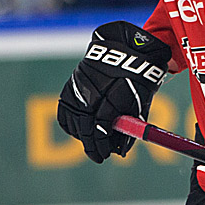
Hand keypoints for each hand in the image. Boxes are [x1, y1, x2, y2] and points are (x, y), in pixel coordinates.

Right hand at [57, 21, 170, 162]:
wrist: (126, 48)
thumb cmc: (139, 77)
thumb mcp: (141, 101)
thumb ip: (130, 125)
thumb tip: (122, 151)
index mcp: (112, 94)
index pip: (100, 127)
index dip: (102, 145)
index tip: (107, 155)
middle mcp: (91, 91)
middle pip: (85, 126)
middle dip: (92, 145)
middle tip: (100, 156)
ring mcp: (78, 87)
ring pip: (72, 120)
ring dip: (81, 135)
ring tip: (92, 143)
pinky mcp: (71, 84)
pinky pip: (64, 110)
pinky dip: (70, 123)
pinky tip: (79, 129)